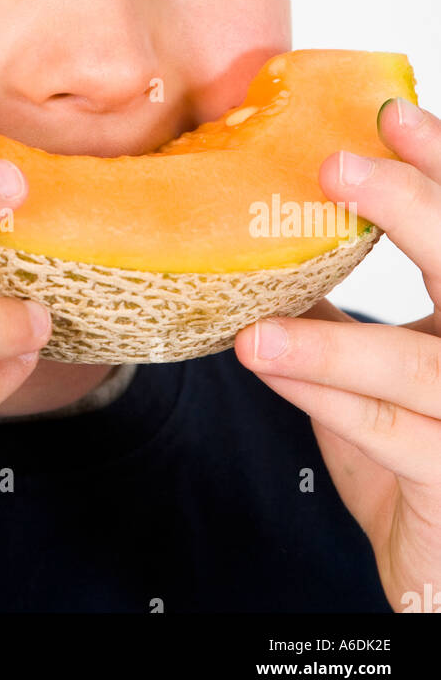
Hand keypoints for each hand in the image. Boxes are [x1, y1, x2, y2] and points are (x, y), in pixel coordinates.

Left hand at [233, 96, 440, 612]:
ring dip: (337, 340)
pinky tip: (269, 364)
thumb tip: (270, 233)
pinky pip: (393, 436)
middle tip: (338, 165)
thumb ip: (338, 303)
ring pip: (424, 368)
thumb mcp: (375, 365)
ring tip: (256, 320)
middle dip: (416, 209)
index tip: (393, 113)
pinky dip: (328, 396)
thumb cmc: (413, 453)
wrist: (437, 566)